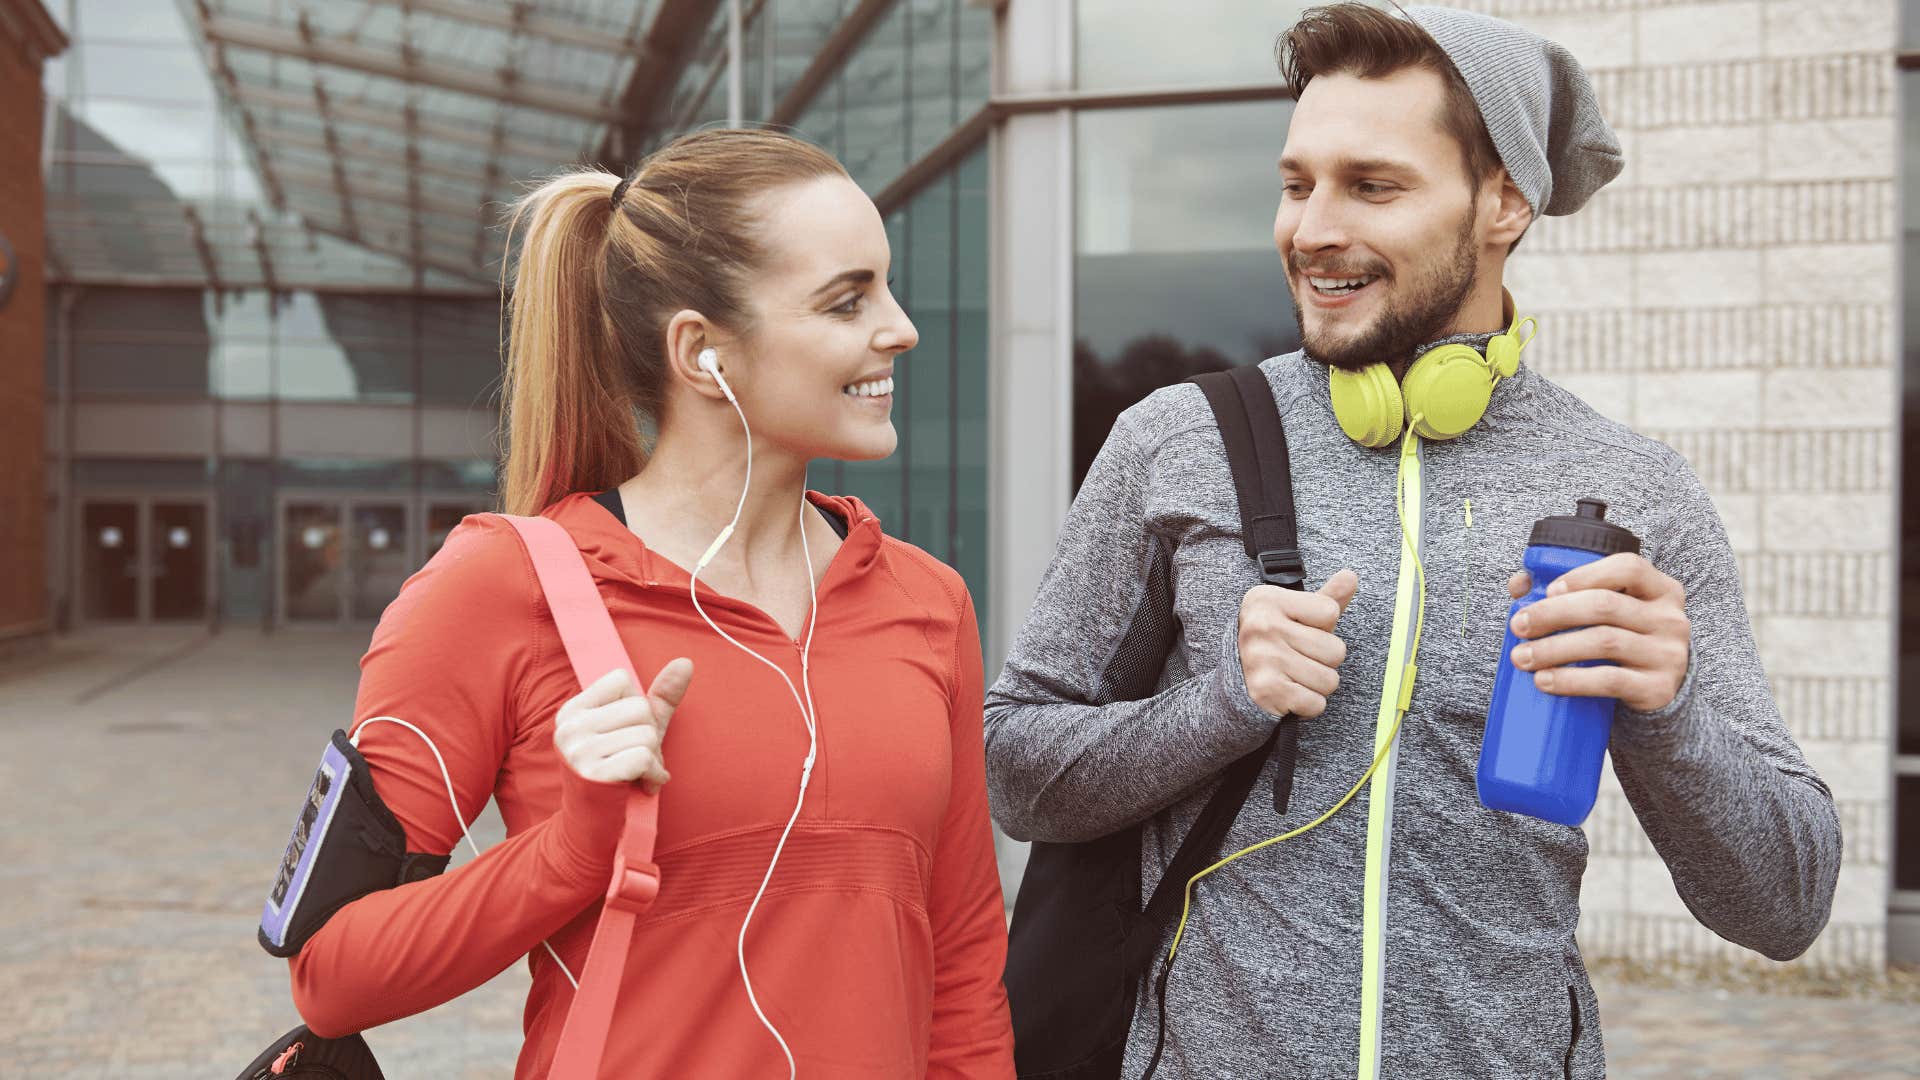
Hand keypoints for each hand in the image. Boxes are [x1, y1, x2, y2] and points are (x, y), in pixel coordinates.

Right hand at [553, 659, 692, 792]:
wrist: (594, 824)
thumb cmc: (618, 770)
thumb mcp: (637, 729)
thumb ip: (659, 697)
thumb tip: (686, 662)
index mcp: (572, 710)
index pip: (621, 678)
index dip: (636, 705)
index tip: (626, 731)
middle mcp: (570, 727)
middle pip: (638, 708)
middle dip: (650, 735)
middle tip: (639, 758)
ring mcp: (578, 751)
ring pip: (646, 734)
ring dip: (654, 758)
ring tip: (640, 772)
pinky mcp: (593, 775)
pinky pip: (644, 758)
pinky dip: (654, 774)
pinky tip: (645, 784)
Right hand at [1237, 569, 1357, 718]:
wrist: (1236, 681)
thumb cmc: (1275, 642)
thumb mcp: (1296, 613)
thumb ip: (1326, 597)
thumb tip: (1351, 576)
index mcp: (1267, 599)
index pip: (1330, 612)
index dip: (1323, 627)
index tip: (1300, 631)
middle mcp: (1261, 625)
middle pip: (1336, 650)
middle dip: (1325, 660)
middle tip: (1299, 658)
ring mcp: (1262, 658)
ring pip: (1330, 680)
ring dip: (1318, 684)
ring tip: (1295, 676)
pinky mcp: (1266, 690)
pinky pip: (1316, 703)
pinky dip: (1308, 704)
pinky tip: (1290, 693)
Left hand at [1505, 553, 1689, 713]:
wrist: (1656, 691)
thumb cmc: (1622, 641)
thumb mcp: (1606, 613)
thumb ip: (1564, 592)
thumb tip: (1519, 583)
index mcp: (1661, 590)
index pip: (1628, 568)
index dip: (1585, 575)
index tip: (1548, 590)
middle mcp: (1670, 618)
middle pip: (1605, 605)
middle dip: (1553, 614)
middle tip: (1519, 626)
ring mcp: (1668, 654)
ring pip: (1604, 642)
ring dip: (1553, 649)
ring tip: (1522, 656)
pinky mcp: (1658, 688)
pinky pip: (1609, 680)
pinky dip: (1571, 680)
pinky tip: (1544, 680)